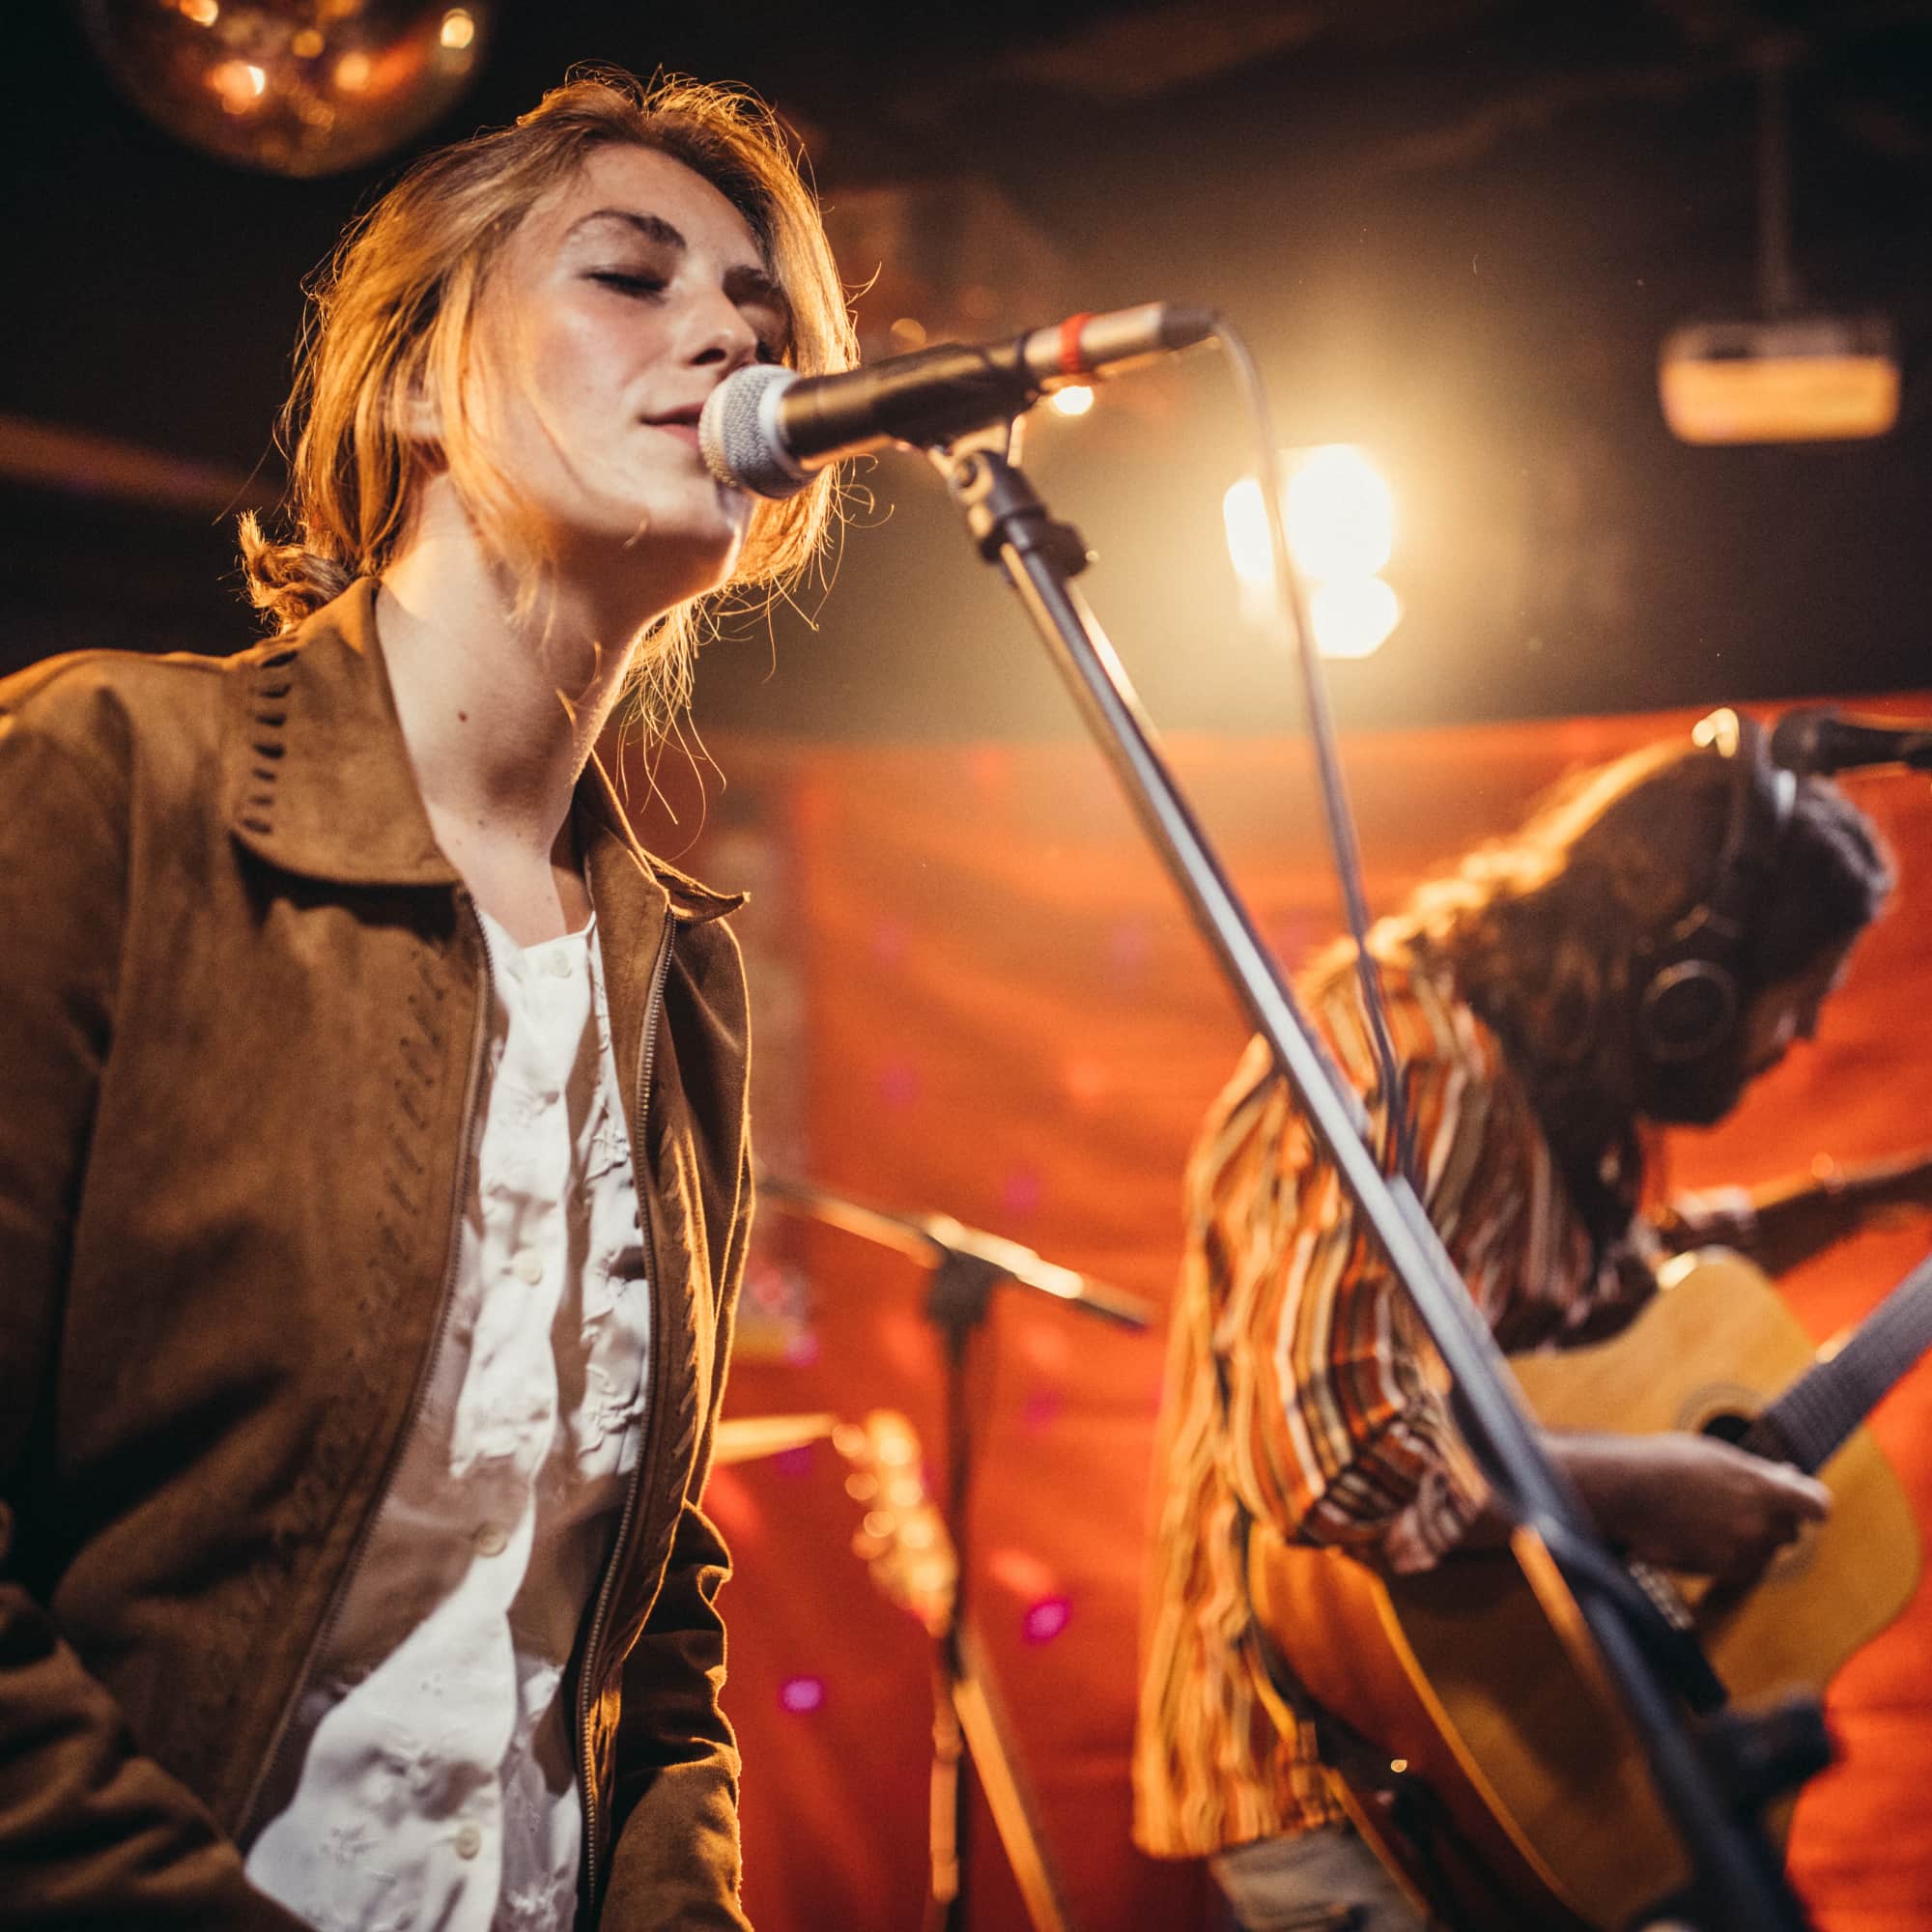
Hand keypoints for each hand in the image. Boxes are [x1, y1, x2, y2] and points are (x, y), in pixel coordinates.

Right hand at [1552, 1431, 1830, 1585]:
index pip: (1817, 1506)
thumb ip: (1760, 1474)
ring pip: (1765, 1553)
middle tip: (1744, 1502)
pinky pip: (1741, 1567)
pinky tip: (1703, 1532)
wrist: (1625, 1492)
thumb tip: (1789, 1478)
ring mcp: (1740, 1551)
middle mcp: (1759, 1525)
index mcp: (1764, 1490)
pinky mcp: (1719, 1570)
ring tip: (1716, 1516)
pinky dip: (1730, 1554)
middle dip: (1774, 1519)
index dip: (1811, 1504)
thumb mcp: (1720, 1458)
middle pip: (1790, 1532)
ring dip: (1751, 1539)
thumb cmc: (1669, 1465)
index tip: (1801, 1501)